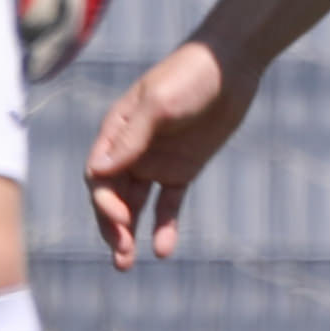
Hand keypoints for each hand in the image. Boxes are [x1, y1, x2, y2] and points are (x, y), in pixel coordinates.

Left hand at [10, 0, 121, 82]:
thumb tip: (28, 30)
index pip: (73, 29)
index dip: (52, 54)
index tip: (31, 76)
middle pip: (76, 24)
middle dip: (53, 50)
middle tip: (29, 74)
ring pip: (75, 8)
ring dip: (55, 32)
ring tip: (33, 52)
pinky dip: (57, 8)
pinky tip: (43, 15)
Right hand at [83, 39, 246, 268]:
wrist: (230, 66)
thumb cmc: (189, 76)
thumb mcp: (160, 103)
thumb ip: (132, 137)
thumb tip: (99, 171)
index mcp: (116, 131)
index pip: (99, 175)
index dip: (103, 202)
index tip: (121, 219)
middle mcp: (131, 150)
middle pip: (111, 196)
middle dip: (112, 226)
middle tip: (121, 254)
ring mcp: (156, 162)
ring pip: (134, 206)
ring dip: (128, 233)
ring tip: (127, 264)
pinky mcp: (182, 170)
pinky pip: (167, 204)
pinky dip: (163, 226)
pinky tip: (162, 249)